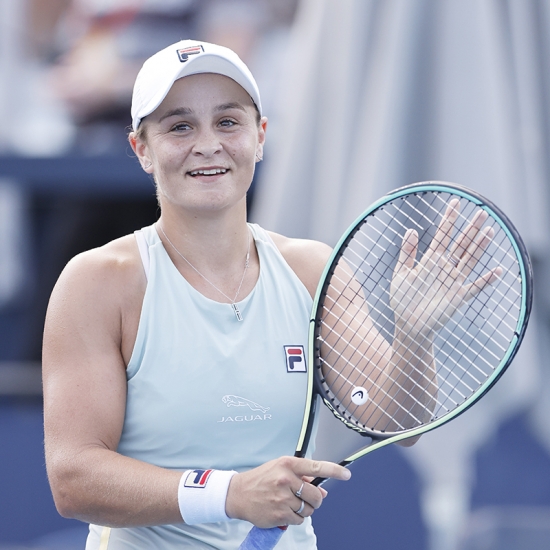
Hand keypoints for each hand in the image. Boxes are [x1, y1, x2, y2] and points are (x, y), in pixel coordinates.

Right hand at [225, 457, 350, 527]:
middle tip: (306, 498)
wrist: (238, 494)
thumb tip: (323, 492)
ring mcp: (282, 498)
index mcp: (287, 464)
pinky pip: (299, 520)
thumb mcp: (280, 469)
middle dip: (315, 500)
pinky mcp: (280, 514)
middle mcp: (286, 479)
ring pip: (308, 509)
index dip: (334, 471)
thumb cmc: (261, 479)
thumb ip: (302, 477)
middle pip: (316, 495)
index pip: (316, 466)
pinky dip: (296, 518)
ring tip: (290, 503)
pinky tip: (284, 511)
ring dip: (304, 509)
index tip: (346, 475)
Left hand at [390, 199, 501, 337]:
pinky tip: (496, 271)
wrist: (408, 324)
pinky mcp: (458, 297)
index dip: (448, 219)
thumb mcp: (400, 273)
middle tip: (481, 212)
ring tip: (489, 231)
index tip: (454, 203)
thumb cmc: (402, 299)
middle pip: (460, 244)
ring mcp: (453, 281)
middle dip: (470, 228)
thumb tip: (411, 230)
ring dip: (479, 246)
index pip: (442, 235)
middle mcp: (445, 268)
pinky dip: (486, 280)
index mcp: (430, 260)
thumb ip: (407, 253)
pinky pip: (475, 287)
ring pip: (470, 259)